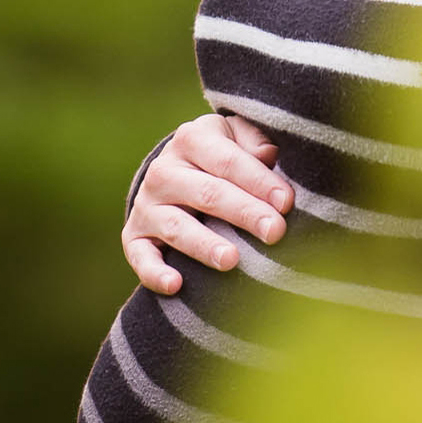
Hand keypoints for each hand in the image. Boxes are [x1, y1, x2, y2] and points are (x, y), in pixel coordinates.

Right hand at [122, 112, 291, 294]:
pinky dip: (154, 272)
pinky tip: (175, 284)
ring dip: (204, 244)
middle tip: (275, 232)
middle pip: (207, 192)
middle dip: (243, 212)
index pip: (228, 161)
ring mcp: (147, 205)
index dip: (258, 181)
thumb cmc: (221, 157)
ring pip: (177, 226)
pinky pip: (140, 256)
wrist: (175, 172)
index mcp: (191, 139)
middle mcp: (164, 171)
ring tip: (231, 260)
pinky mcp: (134, 236)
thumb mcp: (235, 137)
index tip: (286, 202)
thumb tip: (269, 154)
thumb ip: (254, 141)